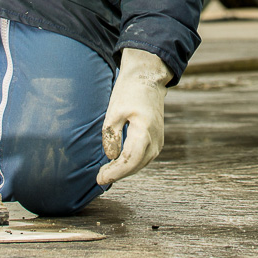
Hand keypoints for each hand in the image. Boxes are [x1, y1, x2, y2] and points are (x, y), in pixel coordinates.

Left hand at [97, 48, 172, 185]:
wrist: (148, 79)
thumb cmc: (129, 92)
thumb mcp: (114, 110)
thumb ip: (111, 134)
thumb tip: (111, 156)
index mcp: (144, 130)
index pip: (129, 160)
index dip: (114, 172)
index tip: (100, 178)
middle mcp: (155, 139)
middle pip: (136, 165)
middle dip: (117, 173)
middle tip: (99, 177)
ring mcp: (158, 140)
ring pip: (141, 163)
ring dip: (124, 170)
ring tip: (106, 173)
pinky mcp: (157, 139)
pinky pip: (144, 157)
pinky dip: (131, 163)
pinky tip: (118, 164)